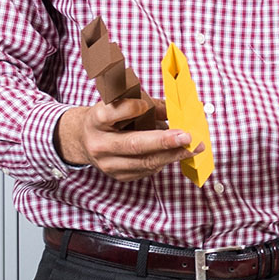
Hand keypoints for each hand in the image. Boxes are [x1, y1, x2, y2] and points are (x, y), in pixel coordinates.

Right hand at [54, 96, 201, 180]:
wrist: (84, 140)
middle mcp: (100, 144)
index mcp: (96, 120)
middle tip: (187, 136)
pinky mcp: (119, 176)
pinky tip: (179, 153)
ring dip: (173, 155)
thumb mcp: (119, 103)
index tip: (146, 104)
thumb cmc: (107, 117)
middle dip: (163, 141)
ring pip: (144, 162)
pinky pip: (147, 170)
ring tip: (194, 147)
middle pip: (133, 144)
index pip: (111, 114)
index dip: (130, 108)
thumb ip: (146, 104)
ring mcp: (109, 164)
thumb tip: (175, 109)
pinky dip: (165, 160)